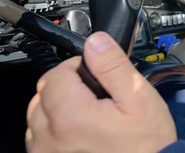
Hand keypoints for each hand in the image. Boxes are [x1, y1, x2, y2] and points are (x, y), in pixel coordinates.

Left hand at [26, 32, 176, 152]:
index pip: (57, 72)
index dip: (80, 67)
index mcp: (71, 115)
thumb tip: (95, 42)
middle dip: (67, 86)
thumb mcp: (138, 97)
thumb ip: (113, 66)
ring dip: (58, 107)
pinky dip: (55, 129)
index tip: (99, 76)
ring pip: (38, 114)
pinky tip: (80, 131)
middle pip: (44, 92)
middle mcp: (50, 137)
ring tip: (90, 114)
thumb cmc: (146, 142)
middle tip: (98, 96)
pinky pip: (40, 137)